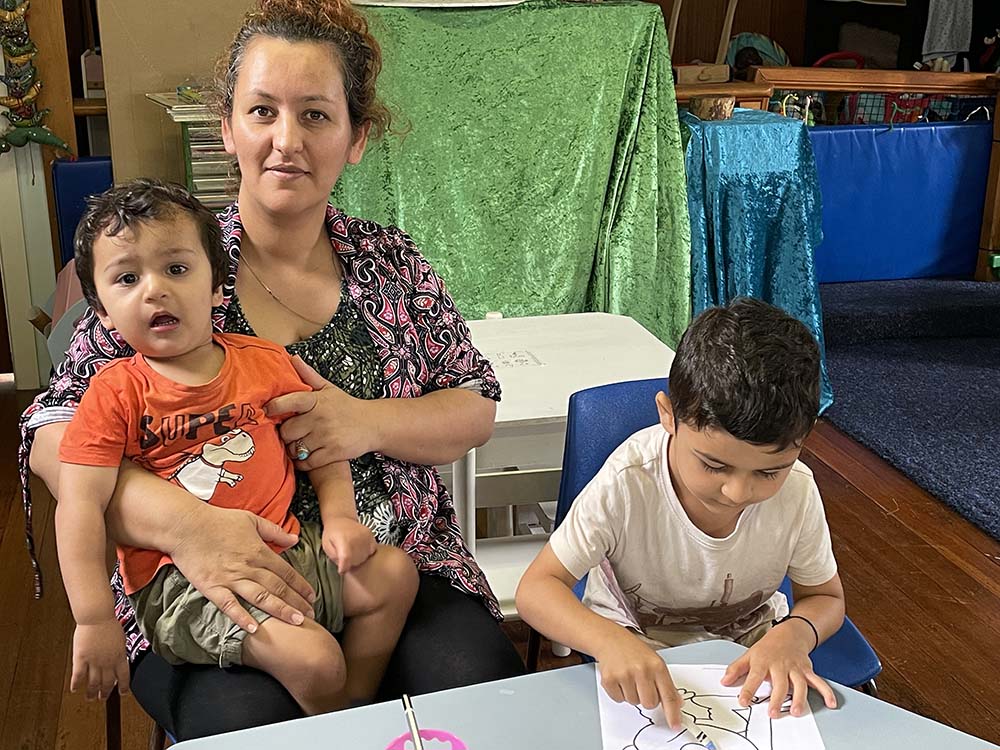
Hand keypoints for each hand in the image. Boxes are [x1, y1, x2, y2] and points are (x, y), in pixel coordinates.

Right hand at [71, 620, 129, 700]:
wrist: (97, 617)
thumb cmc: (109, 624)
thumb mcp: (120, 640)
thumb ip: (119, 652)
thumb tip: (120, 660)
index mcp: (120, 656)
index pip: (124, 676)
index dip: (123, 687)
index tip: (122, 693)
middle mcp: (108, 662)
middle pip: (107, 682)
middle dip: (106, 693)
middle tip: (103, 698)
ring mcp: (94, 661)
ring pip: (93, 683)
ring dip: (92, 692)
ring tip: (90, 698)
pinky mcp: (81, 659)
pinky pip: (78, 676)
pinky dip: (76, 684)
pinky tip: (75, 689)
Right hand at [168, 503, 316, 632]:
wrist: (186, 525)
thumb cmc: (218, 520)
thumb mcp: (251, 520)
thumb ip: (274, 531)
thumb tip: (294, 540)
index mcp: (259, 551)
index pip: (286, 572)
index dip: (301, 586)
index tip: (312, 597)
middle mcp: (249, 567)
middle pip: (278, 588)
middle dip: (296, 603)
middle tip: (311, 616)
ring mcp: (230, 578)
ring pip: (260, 598)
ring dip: (279, 611)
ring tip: (296, 622)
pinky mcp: (212, 587)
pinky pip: (229, 605)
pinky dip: (242, 617)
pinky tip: (254, 628)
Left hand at [266, 355, 379, 469]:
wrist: (372, 424)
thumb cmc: (347, 406)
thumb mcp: (329, 388)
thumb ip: (309, 375)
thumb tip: (292, 358)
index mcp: (318, 400)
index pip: (290, 401)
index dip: (275, 407)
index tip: (268, 410)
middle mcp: (321, 418)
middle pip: (287, 431)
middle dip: (286, 434)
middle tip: (292, 433)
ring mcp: (327, 436)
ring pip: (295, 448)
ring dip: (294, 449)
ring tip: (300, 444)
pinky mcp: (333, 453)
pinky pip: (306, 462)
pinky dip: (302, 462)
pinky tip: (306, 456)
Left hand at [322, 516, 376, 573]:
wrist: (341, 518)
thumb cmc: (332, 533)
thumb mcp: (326, 546)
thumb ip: (335, 558)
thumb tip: (344, 568)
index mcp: (343, 540)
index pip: (346, 559)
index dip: (344, 568)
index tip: (341, 570)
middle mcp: (356, 538)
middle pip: (356, 562)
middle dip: (349, 563)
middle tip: (344, 556)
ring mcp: (366, 537)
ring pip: (364, 558)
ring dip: (358, 559)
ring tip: (351, 551)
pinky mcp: (371, 536)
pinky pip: (371, 552)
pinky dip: (366, 553)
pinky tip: (359, 549)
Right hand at [594, 628, 682, 729]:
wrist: (611, 639)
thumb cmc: (635, 651)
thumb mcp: (656, 662)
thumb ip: (667, 684)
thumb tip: (678, 704)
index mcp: (657, 666)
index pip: (668, 695)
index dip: (672, 713)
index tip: (675, 725)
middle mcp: (641, 670)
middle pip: (650, 704)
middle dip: (647, 698)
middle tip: (642, 684)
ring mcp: (624, 675)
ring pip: (634, 703)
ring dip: (632, 694)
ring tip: (629, 677)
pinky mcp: (609, 680)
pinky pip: (619, 699)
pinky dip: (619, 693)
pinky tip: (620, 678)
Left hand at [721, 620, 837, 717]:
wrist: (790, 632)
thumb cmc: (768, 647)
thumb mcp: (749, 654)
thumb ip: (736, 669)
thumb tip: (724, 681)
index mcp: (763, 661)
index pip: (753, 676)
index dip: (748, 689)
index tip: (743, 701)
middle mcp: (780, 665)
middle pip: (779, 683)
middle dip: (776, 698)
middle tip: (772, 713)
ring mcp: (795, 668)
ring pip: (799, 684)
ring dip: (799, 698)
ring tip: (795, 711)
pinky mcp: (807, 670)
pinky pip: (818, 681)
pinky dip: (826, 692)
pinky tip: (830, 703)